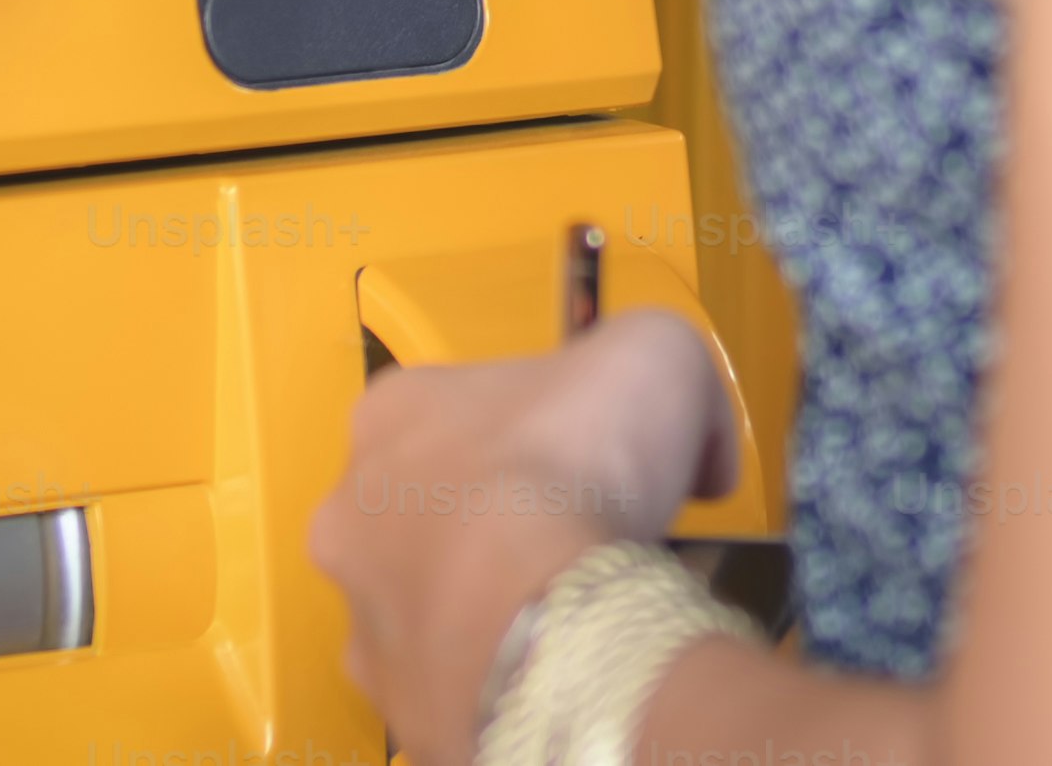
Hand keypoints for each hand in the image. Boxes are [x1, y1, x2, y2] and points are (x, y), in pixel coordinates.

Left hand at [309, 307, 747, 756]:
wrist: (537, 607)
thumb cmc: (576, 459)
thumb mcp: (656, 353)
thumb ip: (669, 372)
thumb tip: (700, 459)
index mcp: (396, 411)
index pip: (471, 406)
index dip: (551, 426)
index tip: (612, 458)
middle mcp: (351, 508)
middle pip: (442, 503)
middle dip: (511, 514)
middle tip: (591, 535)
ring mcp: (362, 613)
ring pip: (437, 597)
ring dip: (494, 595)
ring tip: (575, 608)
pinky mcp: (395, 696)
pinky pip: (452, 678)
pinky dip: (499, 669)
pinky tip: (554, 662)